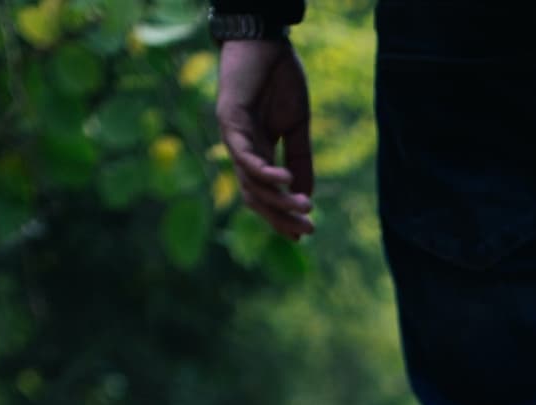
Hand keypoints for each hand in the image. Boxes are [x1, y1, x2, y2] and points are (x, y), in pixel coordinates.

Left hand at [216, 39, 314, 239]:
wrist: (265, 39)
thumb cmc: (280, 77)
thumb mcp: (297, 126)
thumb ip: (300, 160)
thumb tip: (305, 196)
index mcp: (258, 151)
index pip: (265, 194)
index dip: (281, 216)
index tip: (303, 234)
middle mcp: (242, 149)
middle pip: (255, 197)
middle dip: (280, 217)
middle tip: (307, 231)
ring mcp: (233, 137)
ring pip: (251, 182)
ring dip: (277, 199)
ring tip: (304, 207)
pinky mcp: (229, 120)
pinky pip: (245, 156)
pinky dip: (264, 172)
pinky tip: (285, 180)